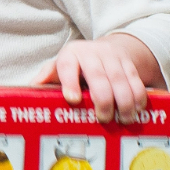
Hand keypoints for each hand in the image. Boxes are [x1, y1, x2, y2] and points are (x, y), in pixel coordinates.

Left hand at [32, 34, 161, 123]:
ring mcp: (112, 57)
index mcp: (70, 54)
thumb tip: (31, 90)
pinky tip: (137, 110)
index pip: (68, 66)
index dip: (70, 82)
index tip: (72, 99)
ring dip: (124, 102)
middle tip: (103, 118)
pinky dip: (138, 97)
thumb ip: (47, 79)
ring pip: (120, 79)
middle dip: (103, 99)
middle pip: (98, 76)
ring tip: (123, 120)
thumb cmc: (76, 66)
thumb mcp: (59, 68)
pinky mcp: (129, 64)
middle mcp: (91, 53)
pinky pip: (136, 81)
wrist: (104, 50)